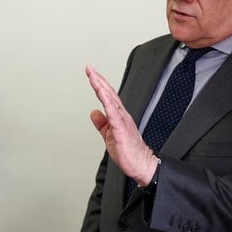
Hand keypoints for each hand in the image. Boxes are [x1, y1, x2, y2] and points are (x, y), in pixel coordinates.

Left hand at [85, 65, 157, 185]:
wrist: (141, 163)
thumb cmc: (128, 151)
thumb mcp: (109, 135)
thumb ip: (101, 123)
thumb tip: (93, 112)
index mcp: (118, 116)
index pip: (107, 96)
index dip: (99, 84)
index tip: (91, 74)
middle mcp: (121, 115)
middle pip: (108, 93)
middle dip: (99, 79)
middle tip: (89, 68)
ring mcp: (122, 120)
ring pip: (110, 99)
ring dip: (101, 86)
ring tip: (93, 75)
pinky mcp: (121, 128)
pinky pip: (113, 112)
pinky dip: (107, 101)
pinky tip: (101, 92)